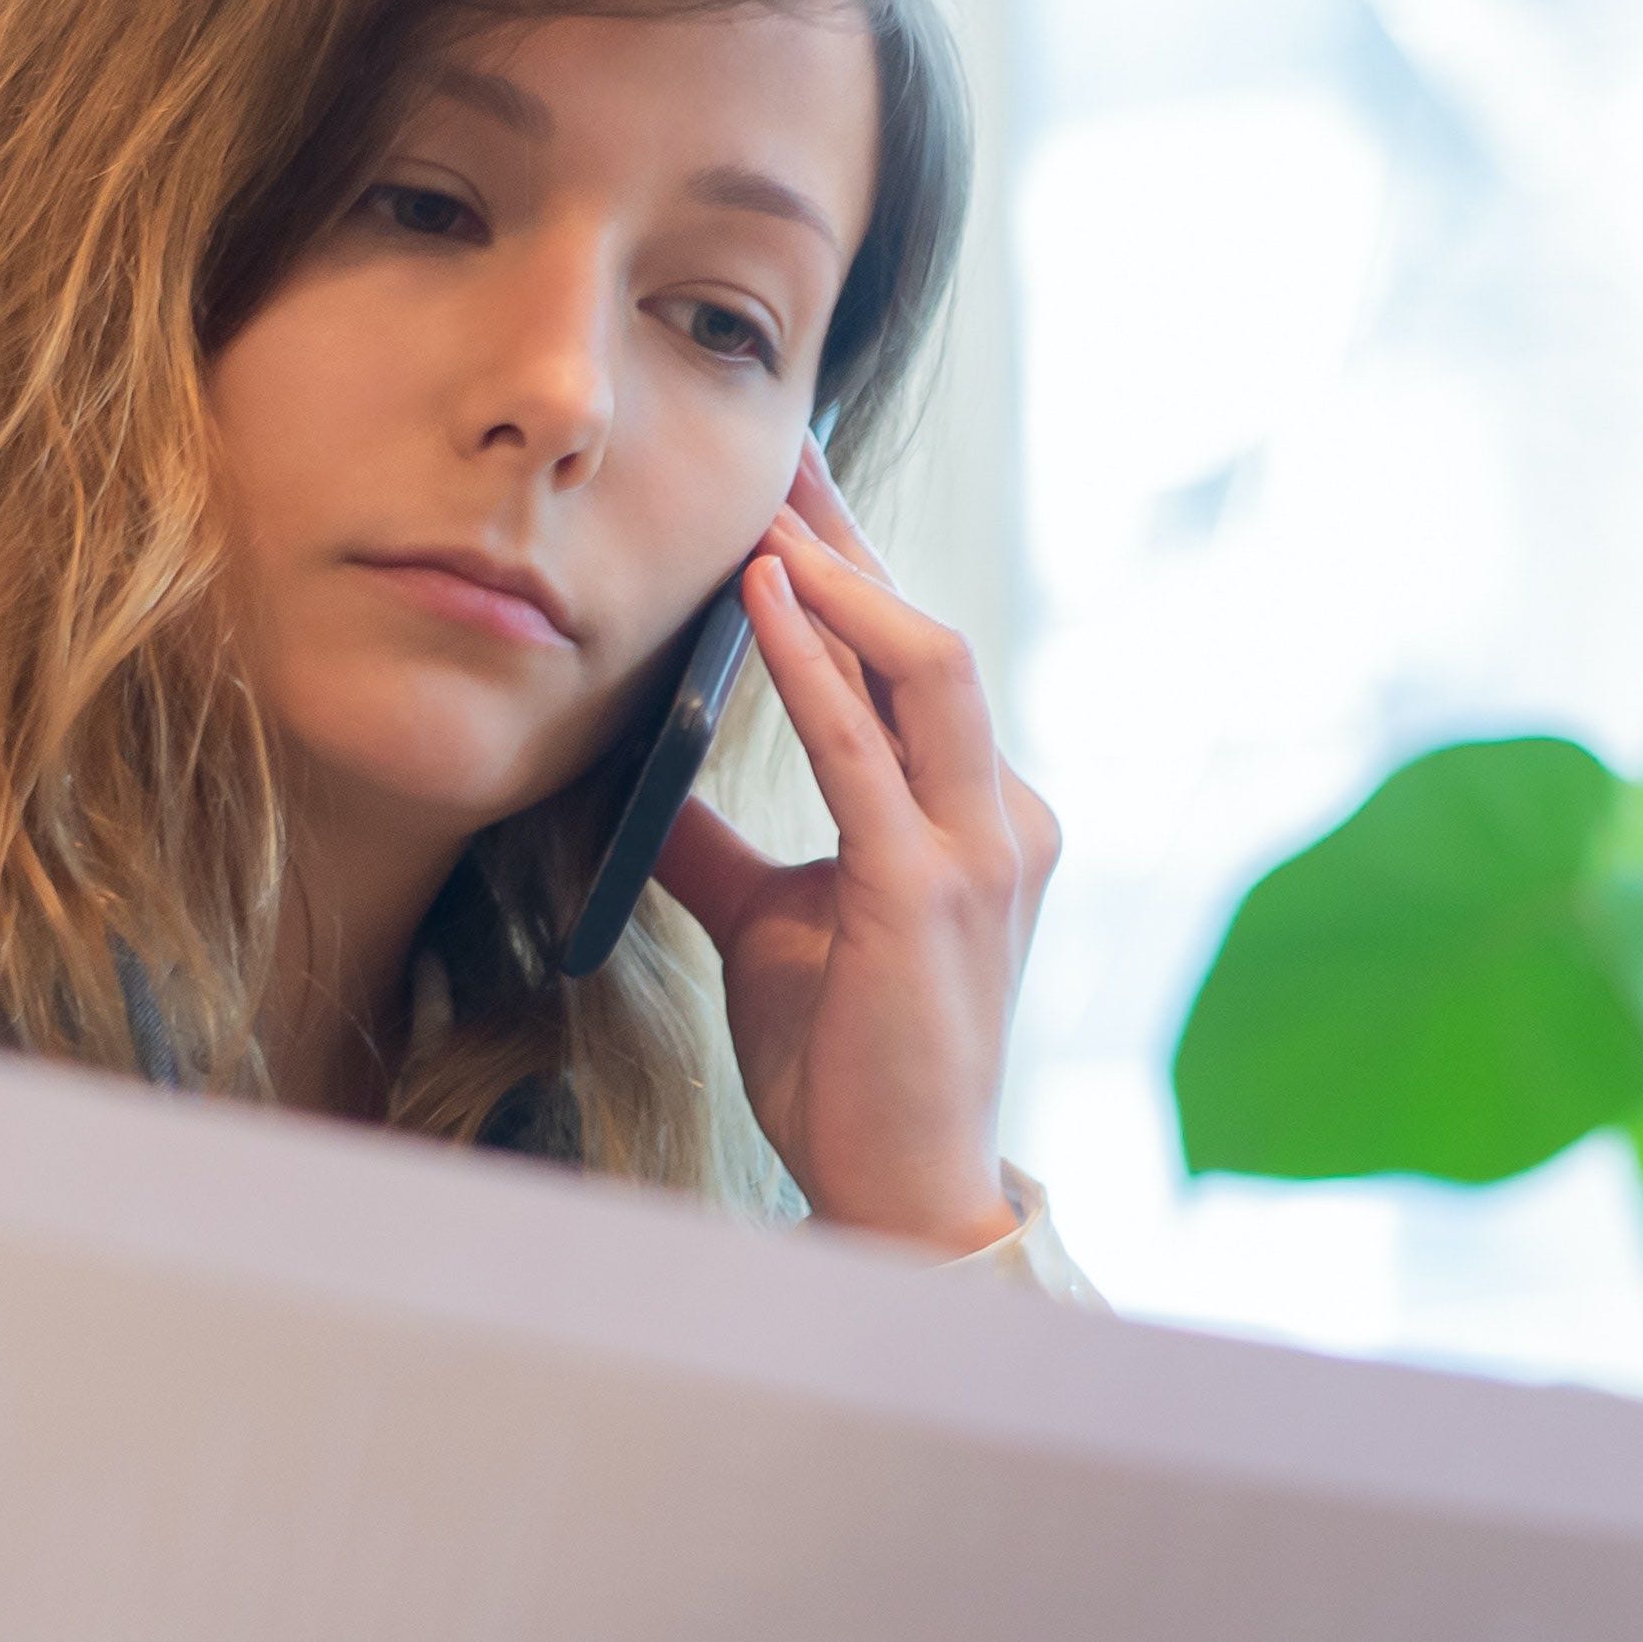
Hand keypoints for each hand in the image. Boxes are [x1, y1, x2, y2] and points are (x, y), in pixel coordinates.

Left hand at [648, 450, 1058, 1253]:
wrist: (895, 1191)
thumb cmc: (848, 1068)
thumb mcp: (772, 928)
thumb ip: (722, 848)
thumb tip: (640, 781)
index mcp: (975, 819)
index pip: (911, 663)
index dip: (852, 568)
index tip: (786, 491)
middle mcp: (1002, 818)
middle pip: (926, 634)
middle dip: (851, 537)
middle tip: (775, 450)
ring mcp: (980, 854)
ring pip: (929, 665)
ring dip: (843, 575)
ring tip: (765, 511)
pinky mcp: (929, 895)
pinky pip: (867, 751)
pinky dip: (814, 664)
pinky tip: (761, 601)